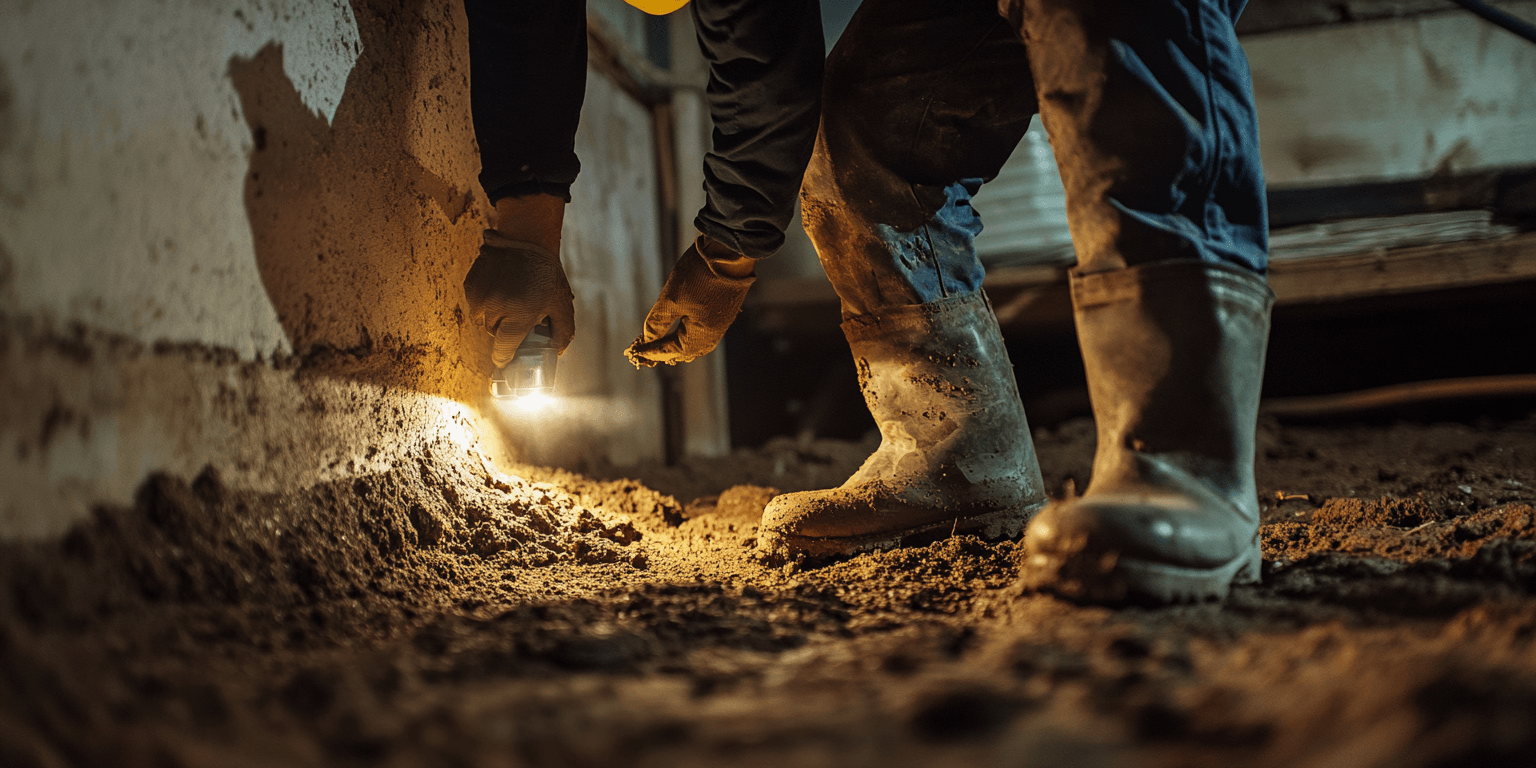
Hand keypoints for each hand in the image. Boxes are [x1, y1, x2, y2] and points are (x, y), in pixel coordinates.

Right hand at [463, 230, 574, 367]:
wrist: (525, 239)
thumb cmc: (546, 273)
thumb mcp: (561, 303)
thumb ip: (562, 332)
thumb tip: (556, 352)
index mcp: (519, 314)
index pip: (503, 350)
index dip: (504, 358)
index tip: (505, 360)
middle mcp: (497, 307)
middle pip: (494, 335)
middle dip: (505, 331)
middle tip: (518, 316)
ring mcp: (481, 296)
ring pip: (482, 321)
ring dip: (494, 317)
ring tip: (510, 299)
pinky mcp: (471, 286)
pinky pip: (475, 305)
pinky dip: (485, 302)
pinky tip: (499, 289)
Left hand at [626, 236, 755, 367]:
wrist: (730, 252)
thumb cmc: (699, 276)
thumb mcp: (671, 299)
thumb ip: (658, 322)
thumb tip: (648, 339)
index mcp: (701, 337)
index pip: (670, 351)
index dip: (651, 351)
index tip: (635, 353)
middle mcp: (713, 335)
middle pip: (684, 351)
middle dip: (665, 350)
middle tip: (647, 350)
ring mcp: (720, 322)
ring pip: (695, 342)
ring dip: (677, 343)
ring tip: (662, 342)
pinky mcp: (723, 310)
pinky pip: (702, 330)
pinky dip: (687, 332)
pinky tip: (681, 327)